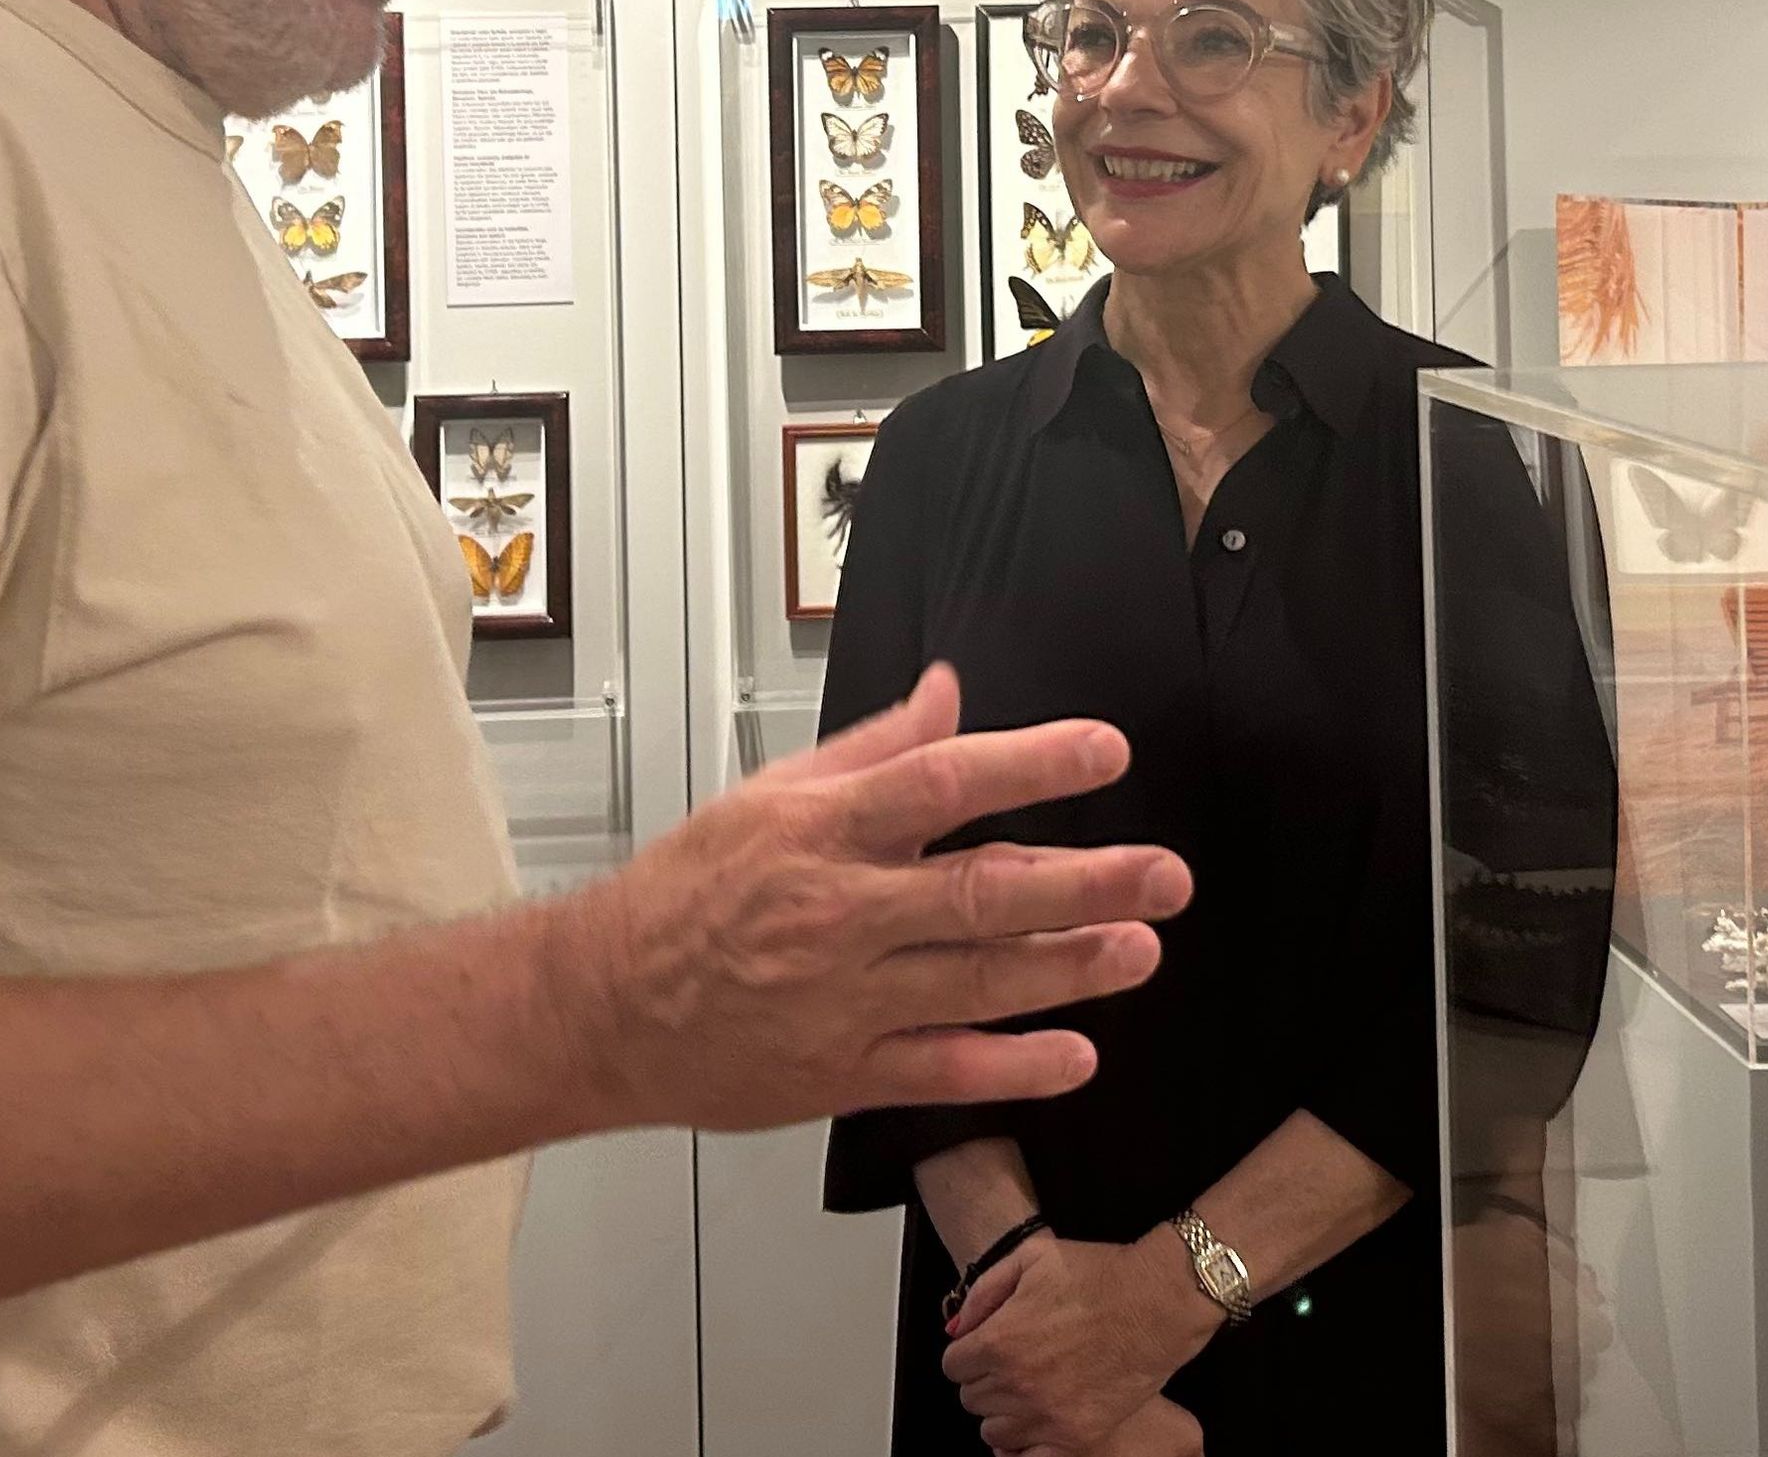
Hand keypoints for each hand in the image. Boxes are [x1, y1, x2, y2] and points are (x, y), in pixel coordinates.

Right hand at [544, 664, 1192, 1132]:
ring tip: (1141, 949)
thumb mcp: (768, 795)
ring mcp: (843, 1000)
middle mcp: (839, 913)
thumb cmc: (687, 894)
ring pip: (975, 982)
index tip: (1104, 750)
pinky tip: (1075, 1055)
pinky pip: (943, 1071)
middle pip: (979, 891)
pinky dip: (1012, 1067)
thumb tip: (950, 692)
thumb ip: (872, 747)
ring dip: (1068, 968)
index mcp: (821, 831)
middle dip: (1084, 881)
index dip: (1029, 763)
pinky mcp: (841, 1074)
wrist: (604, 1005)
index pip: (940, 782)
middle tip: (1164, 873)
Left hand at [942, 1228, 1216, 1452]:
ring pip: (994, 1431)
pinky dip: (1027, 1444)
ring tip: (1028, 1390)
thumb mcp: (1032, 1257)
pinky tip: (1039, 1422)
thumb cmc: (1099, 1275)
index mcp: (999, 1341)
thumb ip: (984, 1292)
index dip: (968, 1351)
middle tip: (1011, 1362)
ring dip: (1003, 1411)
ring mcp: (1048, 1415)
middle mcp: (1017, 1384)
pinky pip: (1031, 1456)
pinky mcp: (1079, 1435)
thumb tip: (956, 1330)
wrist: (1159, 1303)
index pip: (953, 1366)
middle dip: (984, 1378)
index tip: (986, 1345)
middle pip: (971, 1399)